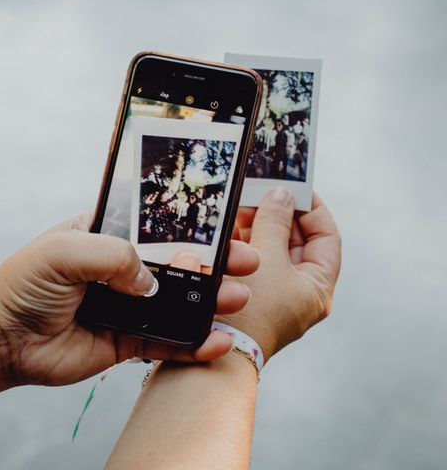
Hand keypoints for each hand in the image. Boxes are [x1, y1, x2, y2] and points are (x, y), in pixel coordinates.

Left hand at [0, 213, 259, 395]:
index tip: (227, 226)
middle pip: (178, 265)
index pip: (159, 228)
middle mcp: (122, 270)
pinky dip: (193, 343)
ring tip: (239, 298)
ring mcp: (127, 306)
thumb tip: (153, 283)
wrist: (1, 337)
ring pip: (179, 303)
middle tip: (247, 262)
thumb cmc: (25, 283)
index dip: (193, 228)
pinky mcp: (126, 341)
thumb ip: (115, 255)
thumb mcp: (66, 249)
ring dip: (211, 301)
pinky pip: (166, 341)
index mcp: (108, 236)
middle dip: (214, 264)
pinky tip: (218, 342)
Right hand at [224, 187, 340, 360]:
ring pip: (272, 252)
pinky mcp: (251, 299)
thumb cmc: (250, 310)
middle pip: (296, 243)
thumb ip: (275, 222)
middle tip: (260, 194)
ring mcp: (275, 298)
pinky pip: (253, 265)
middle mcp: (299, 293)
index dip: (313, 209)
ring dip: (258, 229)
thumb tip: (281, 195)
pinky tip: (229, 230)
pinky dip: (244, 246)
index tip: (295, 188)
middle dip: (278, 216)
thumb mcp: (267, 258)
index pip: (326, 238)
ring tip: (241, 208)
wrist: (216, 354)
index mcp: (317, 287)